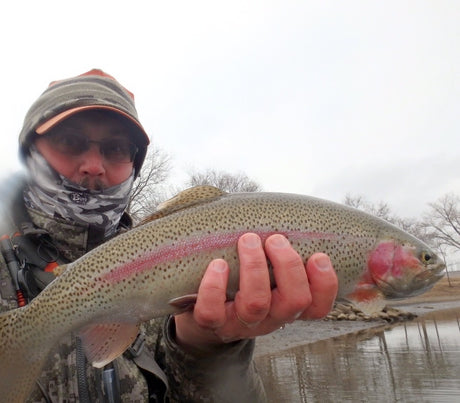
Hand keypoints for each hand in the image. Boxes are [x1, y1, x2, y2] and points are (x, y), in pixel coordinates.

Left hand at [174, 233, 337, 348]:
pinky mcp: (211, 324)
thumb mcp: (266, 273)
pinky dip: (214, 287)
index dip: (325, 284)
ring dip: (255, 267)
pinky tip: (217, 264)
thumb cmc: (241, 281)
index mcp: (286, 307)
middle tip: (275, 239)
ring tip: (248, 240)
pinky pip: (212, 312)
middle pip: (294, 301)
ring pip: (256, 303)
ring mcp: (240, 323)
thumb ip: (279, 249)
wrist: (202, 315)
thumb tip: (289, 210)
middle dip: (289, 265)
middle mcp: (269, 319)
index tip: (318, 255)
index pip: (318, 307)